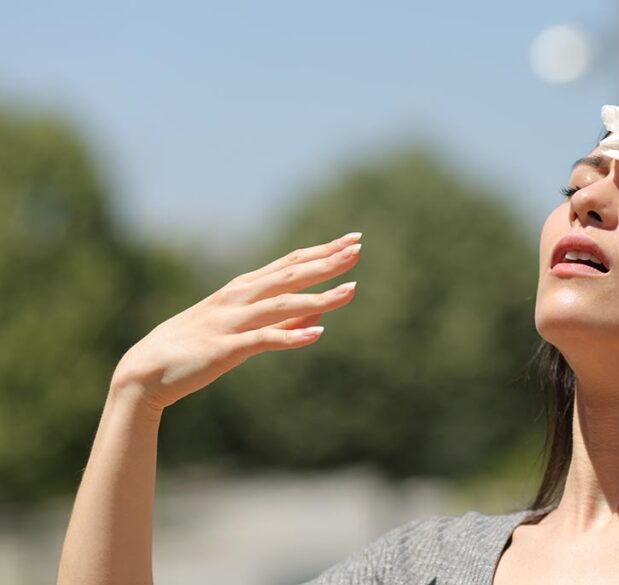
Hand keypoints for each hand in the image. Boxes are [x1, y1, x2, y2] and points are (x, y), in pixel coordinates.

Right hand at [110, 232, 362, 411]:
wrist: (146, 372)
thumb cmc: (196, 347)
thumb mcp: (243, 327)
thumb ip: (283, 318)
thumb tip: (321, 308)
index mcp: (243, 289)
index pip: (290, 262)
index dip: (322, 251)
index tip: (352, 240)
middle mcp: (238, 298)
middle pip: (290, 274)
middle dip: (326, 262)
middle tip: (358, 250)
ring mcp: (231, 321)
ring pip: (282, 303)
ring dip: (319, 296)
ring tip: (351, 291)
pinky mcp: (225, 348)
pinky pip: (263, 340)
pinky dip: (290, 335)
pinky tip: (316, 335)